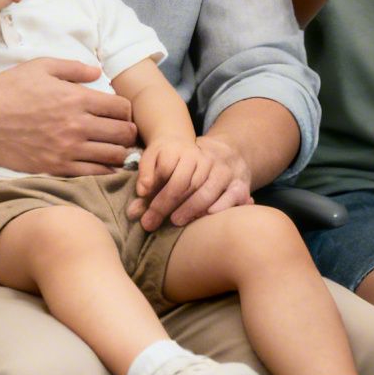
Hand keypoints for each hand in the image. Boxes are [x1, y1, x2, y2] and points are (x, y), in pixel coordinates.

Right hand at [0, 57, 137, 176]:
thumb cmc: (8, 88)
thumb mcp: (41, 66)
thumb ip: (73, 68)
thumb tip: (98, 72)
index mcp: (76, 98)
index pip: (121, 108)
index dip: (126, 110)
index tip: (120, 112)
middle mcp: (77, 125)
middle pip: (123, 133)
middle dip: (128, 132)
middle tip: (123, 131)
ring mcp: (67, 149)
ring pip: (113, 156)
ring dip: (120, 152)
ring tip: (115, 148)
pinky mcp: (55, 167)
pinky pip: (93, 173)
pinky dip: (105, 170)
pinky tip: (103, 165)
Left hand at [130, 135, 252, 229]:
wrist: (223, 154)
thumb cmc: (184, 164)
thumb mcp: (162, 162)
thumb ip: (146, 185)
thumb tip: (133, 211)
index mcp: (184, 150)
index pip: (167, 169)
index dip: (154, 193)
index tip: (142, 212)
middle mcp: (206, 158)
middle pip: (184, 182)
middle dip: (166, 205)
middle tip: (151, 224)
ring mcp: (224, 171)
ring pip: (206, 191)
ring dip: (190, 209)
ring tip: (176, 222)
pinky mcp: (240, 184)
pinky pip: (231, 197)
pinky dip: (219, 208)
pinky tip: (205, 218)